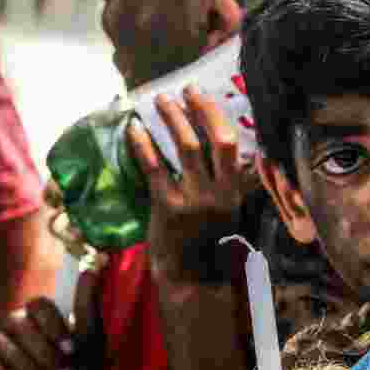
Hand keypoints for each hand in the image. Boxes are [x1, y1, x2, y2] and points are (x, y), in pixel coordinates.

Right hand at [0, 270, 106, 369]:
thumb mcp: (92, 338)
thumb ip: (88, 303)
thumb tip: (93, 265)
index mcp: (41, 313)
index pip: (37, 305)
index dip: (53, 328)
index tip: (71, 352)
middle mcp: (17, 324)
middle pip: (17, 323)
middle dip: (43, 354)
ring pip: (1, 343)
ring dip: (30, 369)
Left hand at [128, 86, 256, 285]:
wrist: (193, 279)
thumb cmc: (209, 245)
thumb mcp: (228, 213)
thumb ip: (227, 185)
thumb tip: (223, 154)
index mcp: (236, 191)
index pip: (232, 144)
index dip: (217, 115)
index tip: (203, 95)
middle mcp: (219, 192)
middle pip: (213, 139)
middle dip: (198, 109)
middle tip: (184, 91)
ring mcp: (194, 198)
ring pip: (186, 148)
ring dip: (172, 119)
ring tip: (160, 101)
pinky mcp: (168, 207)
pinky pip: (154, 167)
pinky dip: (143, 145)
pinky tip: (134, 129)